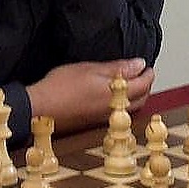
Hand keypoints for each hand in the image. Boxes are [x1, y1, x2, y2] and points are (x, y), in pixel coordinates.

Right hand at [26, 57, 154, 135]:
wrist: (40, 109)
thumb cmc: (62, 87)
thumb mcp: (91, 69)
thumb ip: (117, 68)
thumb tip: (139, 65)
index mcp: (116, 96)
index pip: (143, 85)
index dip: (148, 74)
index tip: (147, 66)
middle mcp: (115, 111)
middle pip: (141, 99)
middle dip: (145, 86)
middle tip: (142, 73)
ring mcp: (106, 119)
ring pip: (130, 108)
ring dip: (135, 95)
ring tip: (130, 82)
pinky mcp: (96, 122)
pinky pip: (118, 113)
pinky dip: (123, 102)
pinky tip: (114, 94)